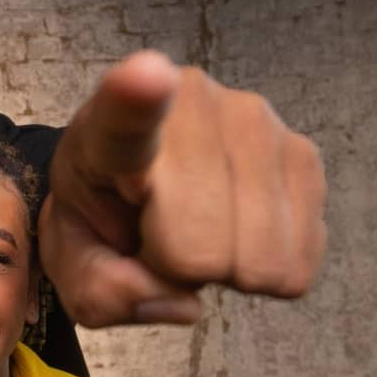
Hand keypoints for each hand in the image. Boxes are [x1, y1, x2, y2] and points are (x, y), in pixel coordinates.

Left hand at [39, 51, 326, 327]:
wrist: (134, 190)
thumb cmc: (100, 219)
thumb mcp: (73, 266)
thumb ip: (104, 292)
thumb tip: (182, 301)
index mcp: (107, 130)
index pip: (126, 114)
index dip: (136, 97)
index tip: (146, 75)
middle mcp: (189, 106)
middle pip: (202, 246)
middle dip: (180, 269)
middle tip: (158, 240)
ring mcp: (255, 121)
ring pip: (259, 258)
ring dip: (227, 269)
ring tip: (195, 231)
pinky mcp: (303, 152)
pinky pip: (299, 260)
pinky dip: (267, 270)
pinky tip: (237, 233)